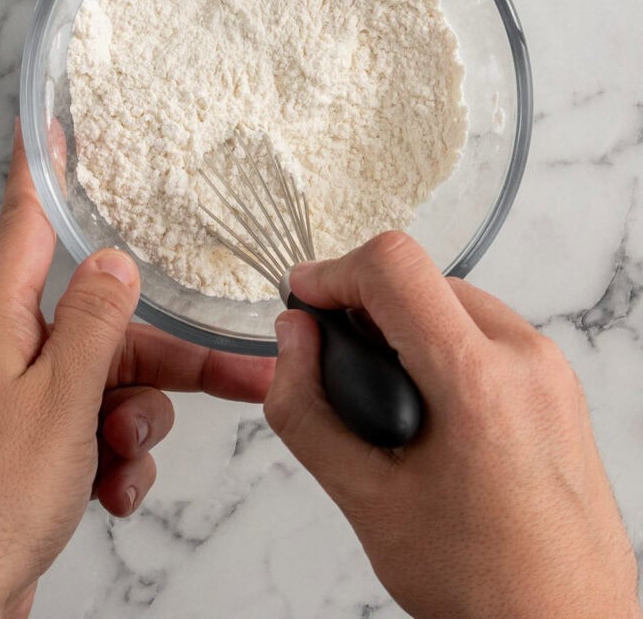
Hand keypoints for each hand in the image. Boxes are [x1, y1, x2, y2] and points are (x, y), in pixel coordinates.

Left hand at [0, 123, 272, 618]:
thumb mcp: (60, 403)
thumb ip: (95, 324)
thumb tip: (113, 259)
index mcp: (3, 319)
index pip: (28, 219)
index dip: (46, 167)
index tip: (56, 122)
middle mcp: (14, 349)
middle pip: (111, 323)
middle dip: (168, 359)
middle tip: (242, 375)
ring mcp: (26, 398)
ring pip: (117, 380)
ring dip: (136, 423)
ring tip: (118, 463)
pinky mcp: (39, 442)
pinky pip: (103, 427)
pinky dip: (116, 459)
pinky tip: (106, 492)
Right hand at [264, 232, 641, 618]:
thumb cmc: (482, 585)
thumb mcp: (365, 500)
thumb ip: (307, 409)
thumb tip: (293, 337)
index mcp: (478, 382)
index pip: (395, 267)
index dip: (334, 271)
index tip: (306, 300)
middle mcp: (526, 358)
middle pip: (423, 277)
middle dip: (365, 303)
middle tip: (337, 358)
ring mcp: (550, 368)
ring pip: (453, 297)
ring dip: (404, 322)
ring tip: (384, 393)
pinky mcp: (558, 382)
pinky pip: (485, 328)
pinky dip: (442, 343)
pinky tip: (428, 404)